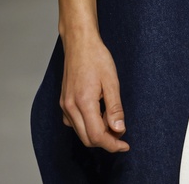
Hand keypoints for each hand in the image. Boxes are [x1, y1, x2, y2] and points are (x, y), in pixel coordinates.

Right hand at [60, 31, 129, 151]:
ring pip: (80, 132)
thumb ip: (115, 108)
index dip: (112, 144)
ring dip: (96, 133)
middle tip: (121, 132)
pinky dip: (87, 125)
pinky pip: (74, 123)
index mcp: (83, 102)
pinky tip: (98, 113)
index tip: (125, 145)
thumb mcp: (112, 80)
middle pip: (88, 138)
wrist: (79, 42)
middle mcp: (70, 107)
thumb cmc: (96, 57)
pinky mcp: (64, 101)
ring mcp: (65, 104)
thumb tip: (119, 130)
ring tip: (111, 119)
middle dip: (106, 140)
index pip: (97, 136)